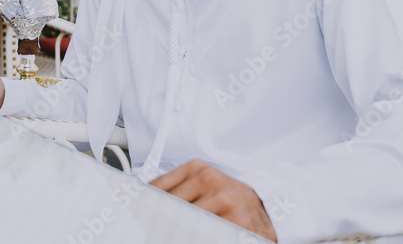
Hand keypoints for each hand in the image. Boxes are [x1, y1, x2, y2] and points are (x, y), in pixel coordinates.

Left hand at [150, 159, 276, 241]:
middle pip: (168, 205)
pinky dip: (192, 235)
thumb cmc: (229, 200)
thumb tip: (142, 203)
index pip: (158, 187)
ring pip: (183, 221)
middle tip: (148, 228)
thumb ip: (176, 191)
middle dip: (157, 220)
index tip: (136, 215)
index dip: (144, 205)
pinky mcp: (234, 219)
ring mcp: (223, 199)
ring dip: (172, 230)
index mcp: (197, 168)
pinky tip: (191, 233)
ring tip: (166, 231)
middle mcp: (209, 179)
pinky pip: (202, 232)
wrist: (267, 211)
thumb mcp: (203, 185)